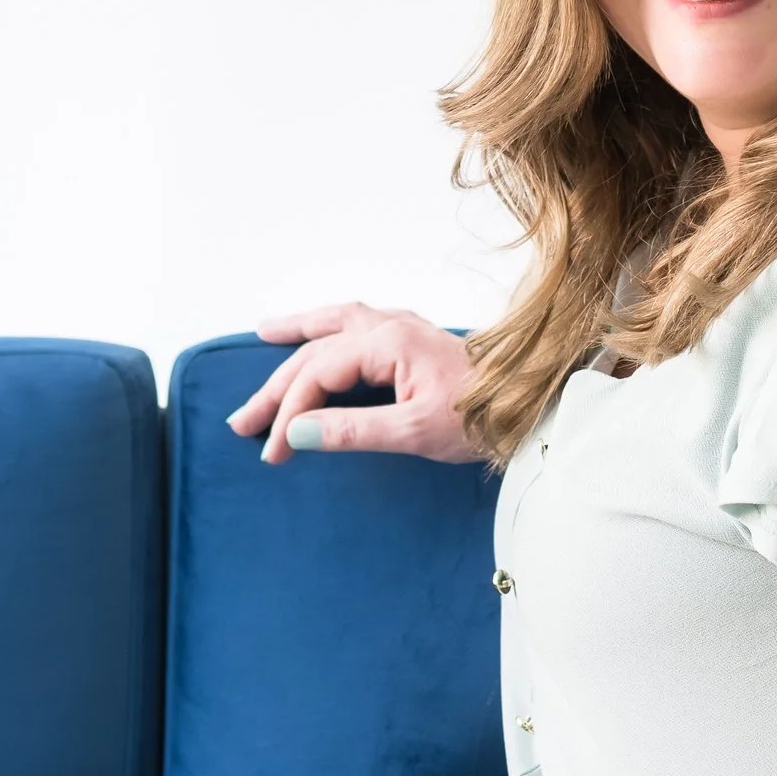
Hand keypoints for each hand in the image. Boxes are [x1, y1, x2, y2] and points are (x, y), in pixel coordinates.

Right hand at [228, 302, 483, 462]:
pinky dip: (329, 328)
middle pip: (317, 349)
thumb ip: (353, 430)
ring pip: (335, 323)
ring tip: (264, 335)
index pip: (318, 373)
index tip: (273, 451)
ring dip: (298, 333)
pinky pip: (357, 324)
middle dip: (276, 385)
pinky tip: (321, 334)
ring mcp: (403, 329)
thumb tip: (296, 431)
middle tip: (242, 419)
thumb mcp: (416, 432)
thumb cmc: (484, 419)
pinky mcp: (414, 339)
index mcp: (389, 342)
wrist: (534, 407)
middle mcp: (391, 326)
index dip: (289, 412)